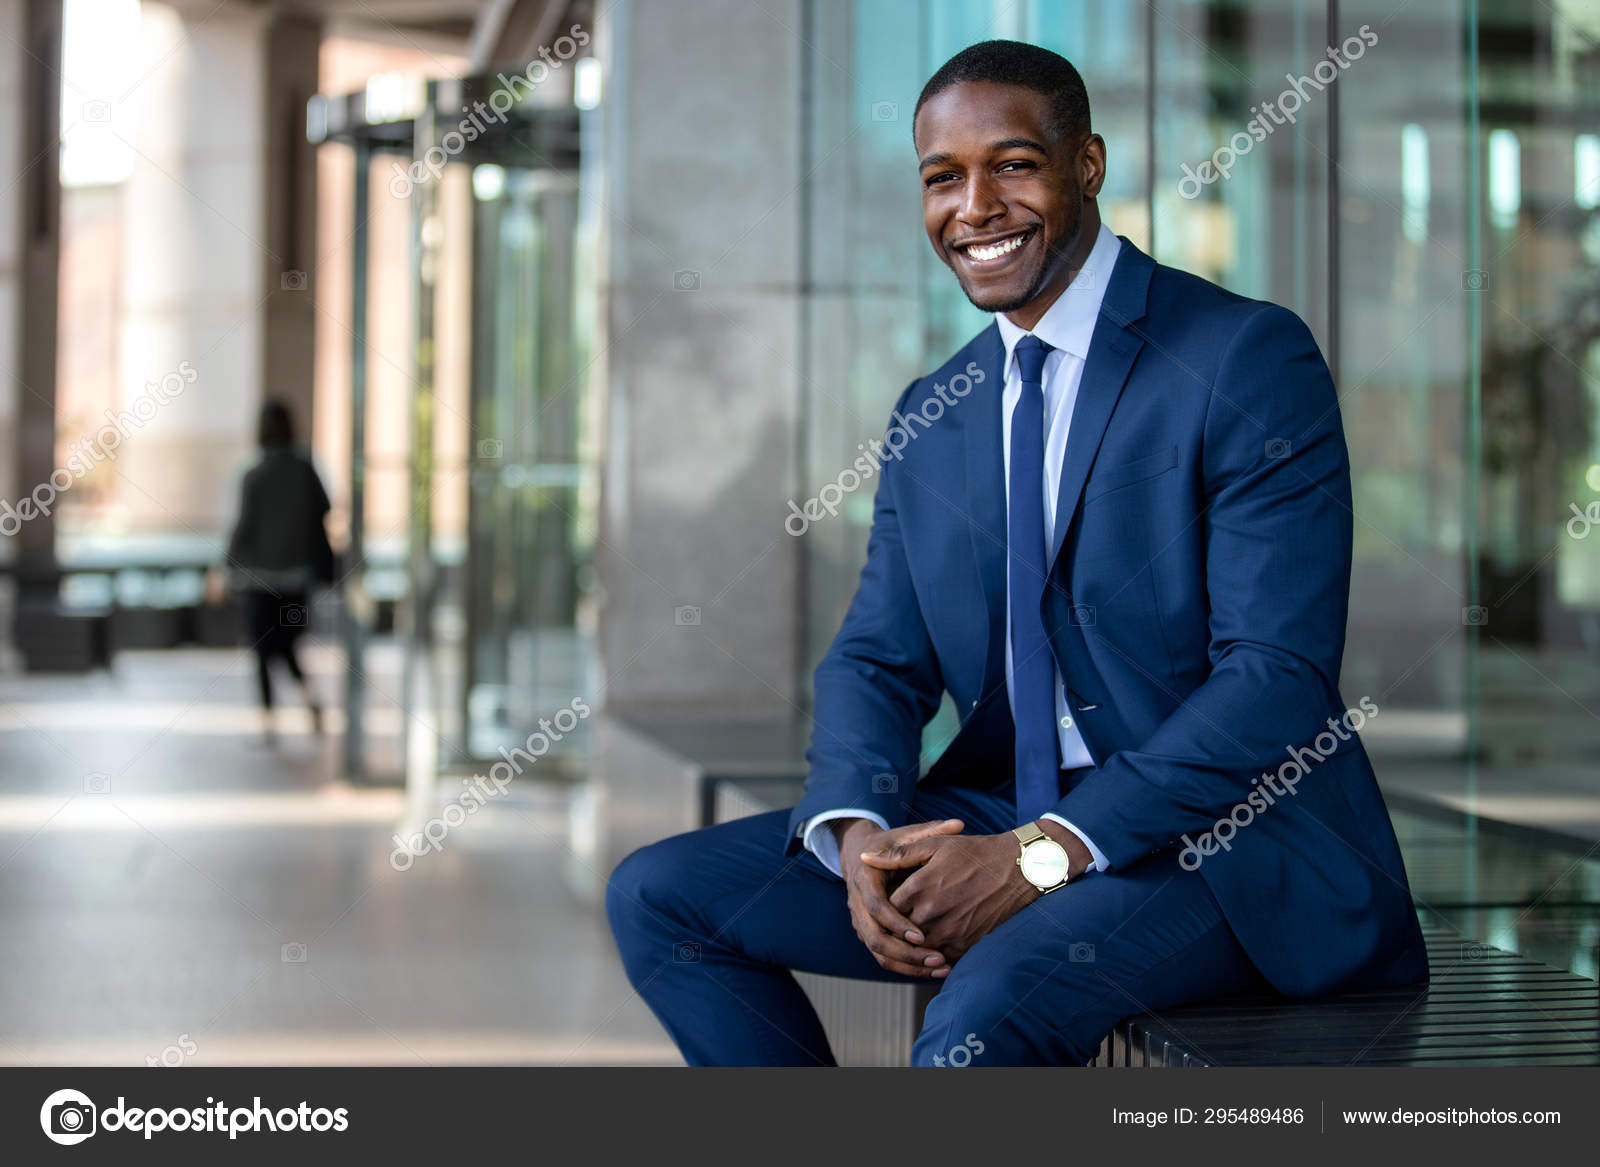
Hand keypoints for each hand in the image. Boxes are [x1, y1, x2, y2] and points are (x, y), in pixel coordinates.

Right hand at [836, 817, 964, 977]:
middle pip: (875, 938)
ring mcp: (861, 922)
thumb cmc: (888, 843)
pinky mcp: (869, 933)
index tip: (922, 935)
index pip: (877, 907)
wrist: (859, 854)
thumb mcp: (905, 834)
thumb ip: (930, 831)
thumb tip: (959, 823)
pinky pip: (884, 957)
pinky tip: (932, 970)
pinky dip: (906, 967)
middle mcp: (858, 904)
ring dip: (908, 966)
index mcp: (865, 879)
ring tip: (940, 968)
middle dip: (906, 953)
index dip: (898, 923)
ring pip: (879, 953)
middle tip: (936, 959)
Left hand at [859, 822, 1089, 962]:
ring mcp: (951, 931)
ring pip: (919, 948)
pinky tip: (934, 944)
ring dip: (913, 946)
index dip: (886, 906)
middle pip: (901, 930)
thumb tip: (864, 857)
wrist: (1017, 870)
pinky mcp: (967, 944)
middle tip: (896, 922)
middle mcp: (932, 912)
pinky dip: (934, 954)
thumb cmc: (975, 853)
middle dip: (896, 928)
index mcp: (920, 886)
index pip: (888, 907)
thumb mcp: (935, 844)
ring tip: (914, 935)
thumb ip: (897, 854)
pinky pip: (942, 957)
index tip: (889, 900)